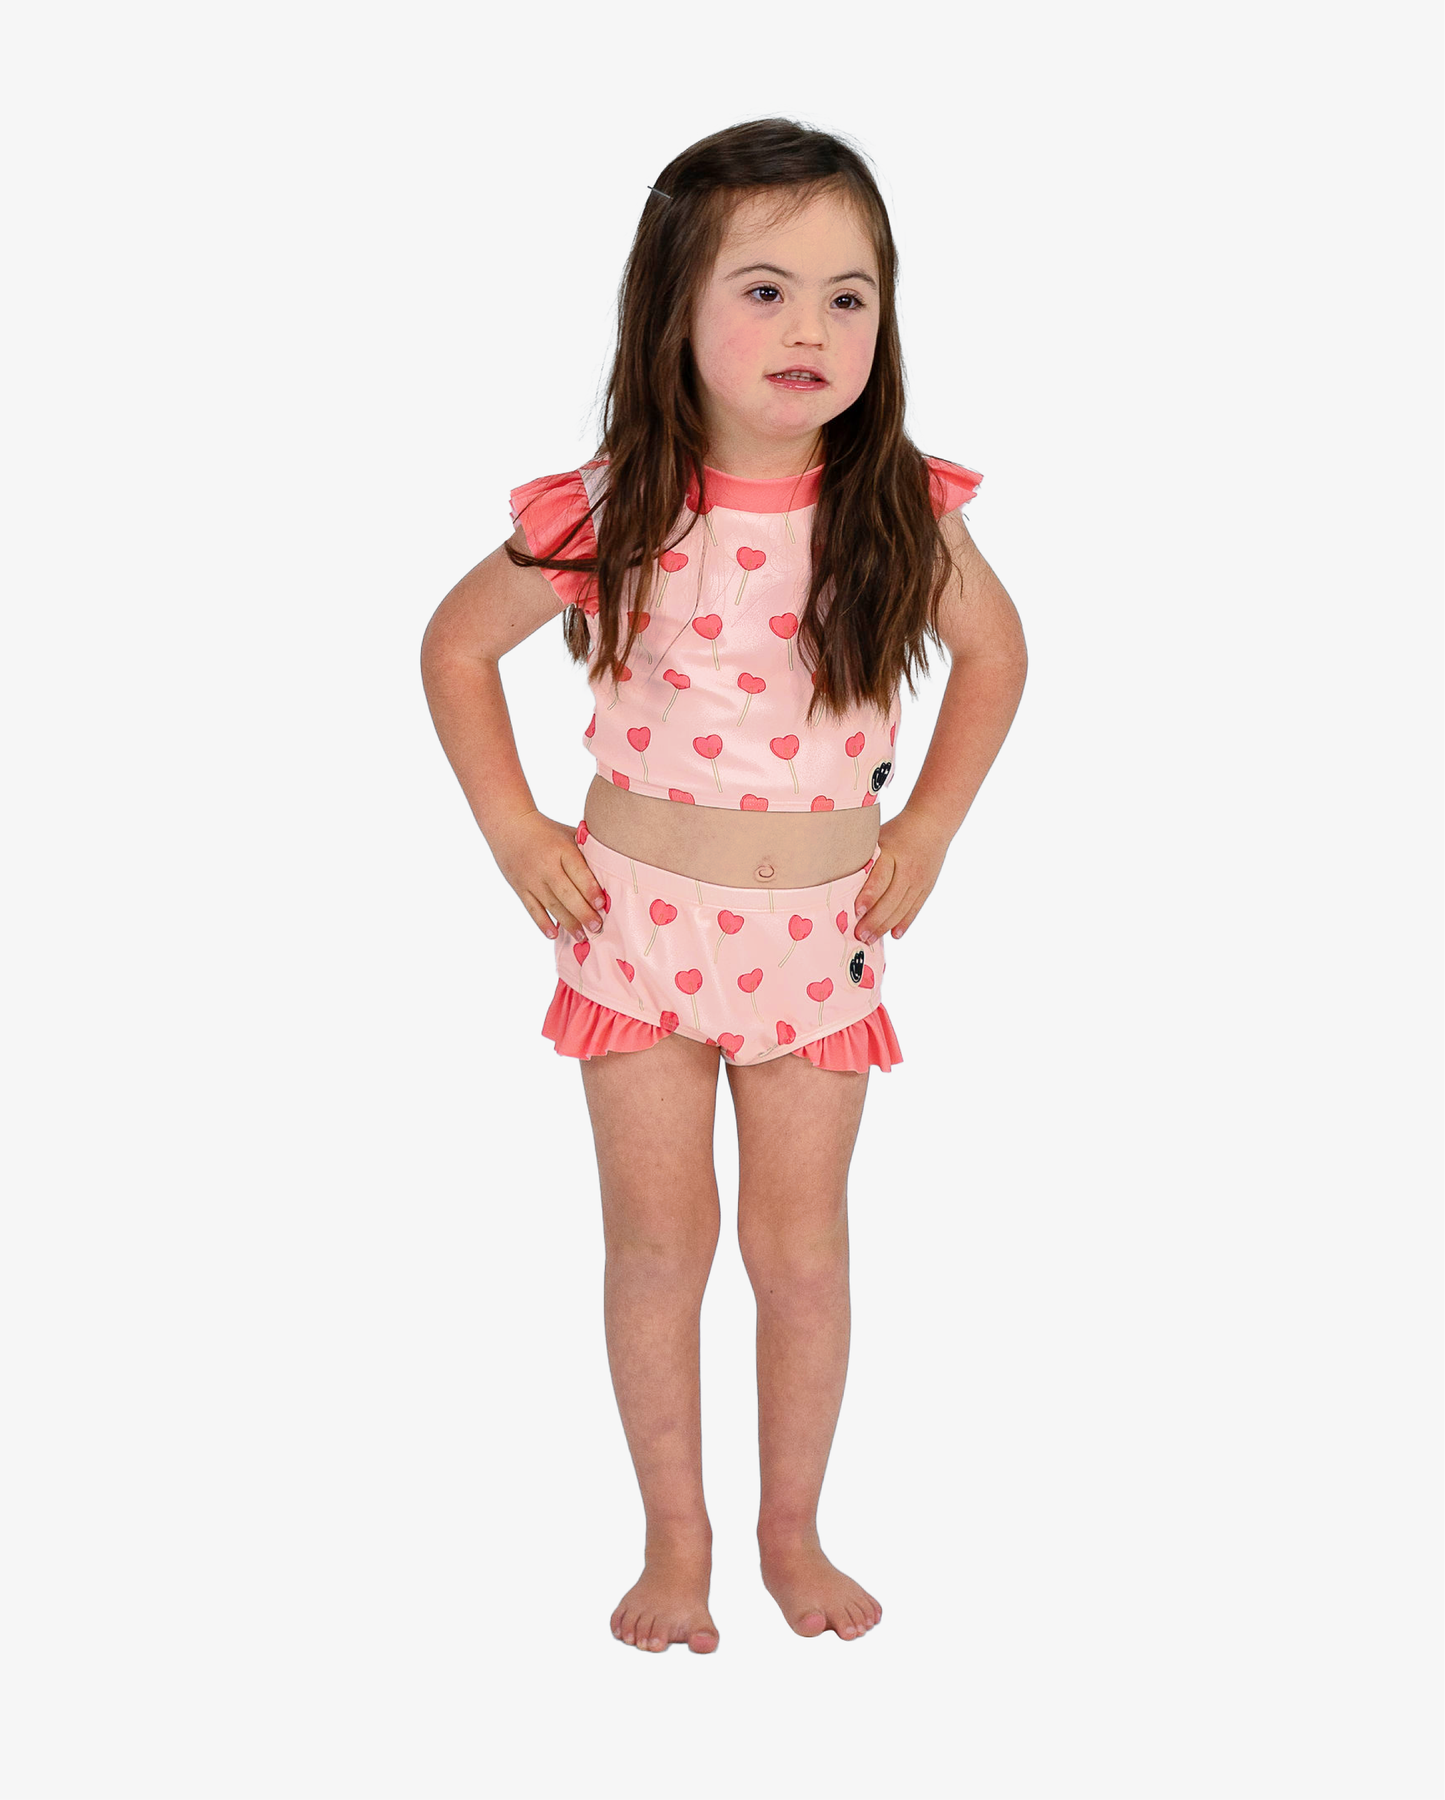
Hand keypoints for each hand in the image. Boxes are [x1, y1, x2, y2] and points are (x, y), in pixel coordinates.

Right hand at [490, 810, 606, 938]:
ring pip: (551, 905)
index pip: (578, 872)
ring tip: (582, 937)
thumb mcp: (568, 833)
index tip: (603, 904)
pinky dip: (543, 923)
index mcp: (561, 849)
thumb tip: (612, 867)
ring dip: (567, 923)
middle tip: (597, 927)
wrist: (509, 825)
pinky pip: (532, 909)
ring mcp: (531, 879)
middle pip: (566, 894)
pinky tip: (554, 934)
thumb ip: (587, 850)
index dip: (590, 890)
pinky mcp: (520, 887)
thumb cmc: (547, 831)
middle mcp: (545, 865)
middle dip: (583, 913)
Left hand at [852, 810, 950, 943]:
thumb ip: (863, 855)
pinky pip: (915, 908)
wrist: (932, 822)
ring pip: (902, 908)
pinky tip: (894, 934)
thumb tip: (834, 870)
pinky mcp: (927, 887)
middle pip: (891, 899)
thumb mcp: (878, 835)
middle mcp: (908, 868)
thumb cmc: (896, 830)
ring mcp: (919, 880)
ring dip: (886, 926)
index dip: (869, 896)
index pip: (881, 878)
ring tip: (870, 939)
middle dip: (874, 919)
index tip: (856, 910)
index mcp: (893, 853)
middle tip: (859, 934)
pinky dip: (904, 923)